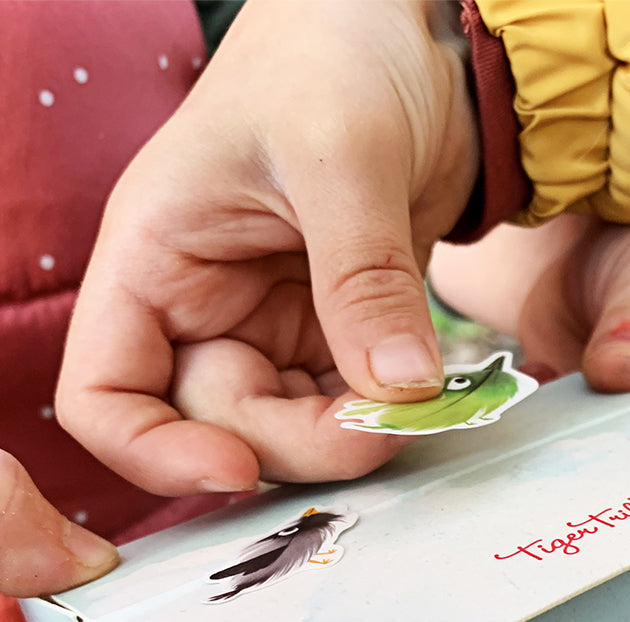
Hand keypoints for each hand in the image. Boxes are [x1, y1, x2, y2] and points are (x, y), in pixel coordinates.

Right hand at [57, 0, 477, 493]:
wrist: (414, 38)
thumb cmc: (337, 52)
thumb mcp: (341, 153)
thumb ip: (362, 277)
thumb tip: (396, 389)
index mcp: (157, 258)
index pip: (104, 392)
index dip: (155, 451)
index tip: (236, 467)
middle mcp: (204, 303)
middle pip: (216, 424)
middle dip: (296, 442)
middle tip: (380, 426)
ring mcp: (273, 320)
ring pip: (289, 423)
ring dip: (346, 435)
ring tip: (413, 404)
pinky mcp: (337, 326)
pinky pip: (347, 397)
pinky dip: (381, 410)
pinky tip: (422, 391)